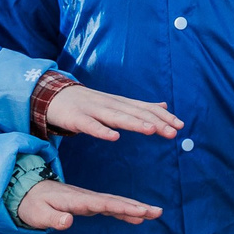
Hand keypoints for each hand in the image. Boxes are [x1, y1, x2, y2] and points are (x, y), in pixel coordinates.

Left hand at [14, 181, 159, 230]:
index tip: (139, 211)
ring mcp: (88, 200)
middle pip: (115, 201)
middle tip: (157, 212)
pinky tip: (138, 217)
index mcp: (75, 199)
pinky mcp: (88, 204)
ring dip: (135, 208)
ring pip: (116, 203)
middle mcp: (85, 198)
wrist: (26, 192)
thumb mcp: (37, 214)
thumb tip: (67, 222)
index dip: (121, 207)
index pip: (102, 203)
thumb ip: (52, 218)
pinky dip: (125, 211)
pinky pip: (110, 207)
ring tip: (155, 213)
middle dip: (136, 206)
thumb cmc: (31, 205)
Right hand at [41, 85, 183, 141]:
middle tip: (174, 132)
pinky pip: (90, 126)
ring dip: (135, 123)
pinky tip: (114, 137)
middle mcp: (110, 104)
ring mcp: (93, 110)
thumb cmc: (88, 104)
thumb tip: (163, 104)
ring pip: (117, 117)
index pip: (145, 108)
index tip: (180, 125)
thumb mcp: (116, 103)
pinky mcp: (76, 119)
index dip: (163, 116)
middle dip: (155, 122)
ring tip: (151, 130)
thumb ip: (139, 106)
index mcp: (120, 103)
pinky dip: (102, 131)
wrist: (53, 96)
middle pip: (135, 113)